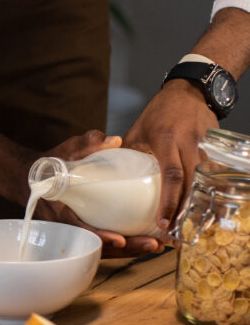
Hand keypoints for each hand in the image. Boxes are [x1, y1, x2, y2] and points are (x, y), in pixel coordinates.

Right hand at [29, 131, 157, 255]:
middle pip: (98, 246)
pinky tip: (145, 240)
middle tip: (153, 244)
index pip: (80, 229)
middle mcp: (68, 227)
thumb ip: (88, 143)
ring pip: (104, 249)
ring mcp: (76, 232)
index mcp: (60, 210)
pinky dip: (125, 245)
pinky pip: (104, 243)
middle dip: (127, 248)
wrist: (32, 178)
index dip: (100, 237)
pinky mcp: (84, 231)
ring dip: (130, 250)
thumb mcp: (66, 151)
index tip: (120, 239)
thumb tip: (116, 139)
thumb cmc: (49, 165)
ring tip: (157, 245)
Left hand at [124, 81, 214, 237]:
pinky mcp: (214, 149)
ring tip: (188, 227)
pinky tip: (201, 209)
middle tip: (176, 233)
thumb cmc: (159, 112)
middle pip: (191, 183)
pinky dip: (207, 193)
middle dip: (184, 210)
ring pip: (204, 181)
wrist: (190, 91)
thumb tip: (110, 176)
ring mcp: (204, 146)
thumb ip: (127, 151)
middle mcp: (188, 144)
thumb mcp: (138, 129)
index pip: (171, 174)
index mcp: (166, 139)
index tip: (162, 222)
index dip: (168, 200)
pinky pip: (212, 175)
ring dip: (197, 205)